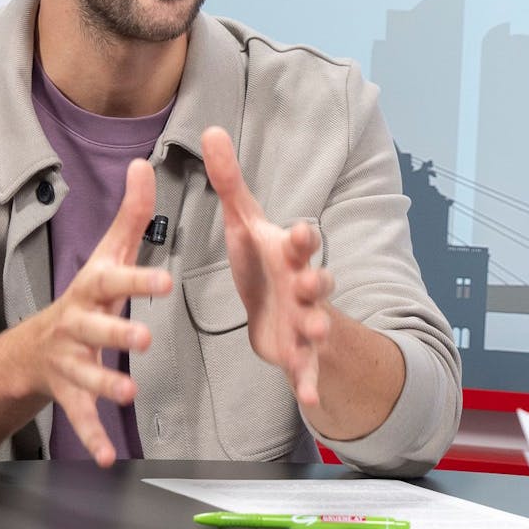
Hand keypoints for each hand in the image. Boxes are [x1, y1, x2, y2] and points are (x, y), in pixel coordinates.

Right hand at [28, 158, 171, 464]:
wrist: (30, 349)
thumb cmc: (85, 296)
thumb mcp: (105, 255)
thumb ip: (131, 215)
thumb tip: (144, 163)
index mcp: (91, 290)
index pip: (113, 281)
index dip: (137, 281)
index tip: (165, 282)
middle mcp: (76, 325)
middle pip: (95, 329)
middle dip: (117, 334)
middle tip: (143, 340)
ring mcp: (69, 362)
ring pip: (85, 375)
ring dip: (105, 384)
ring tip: (128, 393)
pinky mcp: (68, 395)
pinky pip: (80, 418)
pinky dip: (92, 438)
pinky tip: (108, 457)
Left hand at [200, 126, 334, 407]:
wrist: (283, 315)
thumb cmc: (265, 263)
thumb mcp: (245, 223)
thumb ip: (229, 182)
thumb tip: (211, 129)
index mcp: (288, 254)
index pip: (300, 241)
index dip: (302, 237)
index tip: (302, 230)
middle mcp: (303, 285)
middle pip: (317, 280)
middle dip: (317, 280)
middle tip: (316, 281)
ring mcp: (306, 320)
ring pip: (317, 322)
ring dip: (318, 328)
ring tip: (317, 333)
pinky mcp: (300, 353)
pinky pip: (307, 369)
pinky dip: (308, 383)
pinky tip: (308, 399)